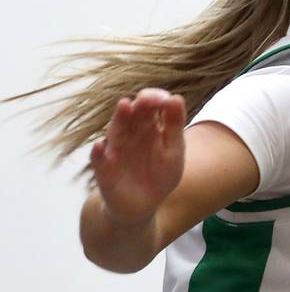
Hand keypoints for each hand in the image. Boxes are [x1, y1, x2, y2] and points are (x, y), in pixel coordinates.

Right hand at [90, 88, 185, 225]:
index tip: (166, 99)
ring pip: (116, 130)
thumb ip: (175, 126)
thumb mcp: (173, 150)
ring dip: (119, 119)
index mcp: (150, 125)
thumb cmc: (160, 174)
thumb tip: (176, 97)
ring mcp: (116, 149)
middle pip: (133, 113)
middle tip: (146, 98)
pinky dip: (98, 153)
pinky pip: (99, 159)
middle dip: (140, 104)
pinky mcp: (104, 169)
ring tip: (124, 106)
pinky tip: (100, 147)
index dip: (157, 98)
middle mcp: (131, 132)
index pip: (151, 104)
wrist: (143, 206)